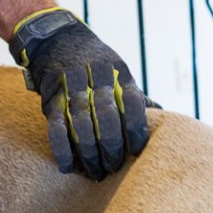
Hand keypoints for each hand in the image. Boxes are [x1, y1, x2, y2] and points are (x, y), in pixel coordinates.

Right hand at [9, 9, 150, 180]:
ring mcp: (71, 87)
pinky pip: (56, 127)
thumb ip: (136, 95)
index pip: (132, 102)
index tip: (137, 151)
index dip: (136, 129)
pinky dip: (62, 149)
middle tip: (114, 168)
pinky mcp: (50, 98)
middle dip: (112, 146)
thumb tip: (162, 116)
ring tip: (96, 173)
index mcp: (118, 72)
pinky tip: (69, 167)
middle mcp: (95, 77)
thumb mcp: (119, 70)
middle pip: (106, 116)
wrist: (55, 38)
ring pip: (81, 124)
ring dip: (89, 154)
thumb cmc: (95, 62)